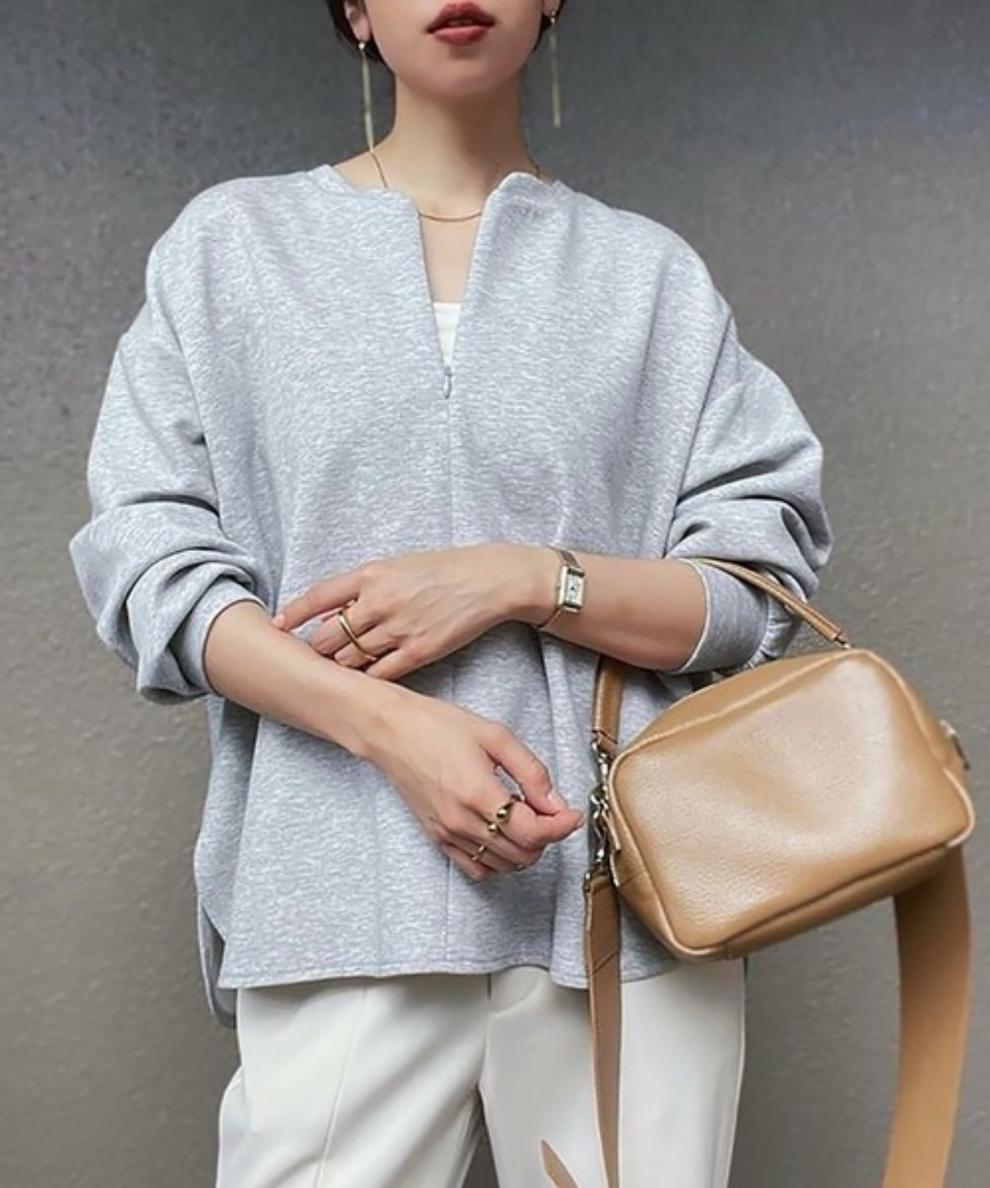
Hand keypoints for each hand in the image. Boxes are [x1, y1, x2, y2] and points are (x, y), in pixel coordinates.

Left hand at [271, 542, 557, 679]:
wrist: (488, 580)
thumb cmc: (444, 570)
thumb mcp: (399, 565)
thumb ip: (366, 585)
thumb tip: (337, 606)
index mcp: (372, 574)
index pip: (320, 596)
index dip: (294, 613)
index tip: (276, 625)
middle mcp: (379, 601)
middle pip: (329, 635)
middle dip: (317, 648)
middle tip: (310, 656)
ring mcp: (397, 629)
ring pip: (350, 658)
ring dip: (340, 666)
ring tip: (337, 670)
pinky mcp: (418, 652)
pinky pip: (379, 674)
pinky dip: (367, 678)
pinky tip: (366, 679)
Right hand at [361, 683, 584, 880]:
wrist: (390, 731)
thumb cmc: (436, 726)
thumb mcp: (495, 735)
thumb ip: (531, 771)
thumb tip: (555, 802)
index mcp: (478, 793)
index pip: (533, 832)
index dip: (562, 826)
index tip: (572, 814)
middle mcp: (461, 821)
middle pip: (522, 854)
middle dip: (547, 836)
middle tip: (551, 811)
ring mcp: (447, 833)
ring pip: (502, 865)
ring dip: (524, 848)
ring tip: (525, 817)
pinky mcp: (437, 837)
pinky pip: (476, 868)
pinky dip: (498, 860)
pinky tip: (501, 834)